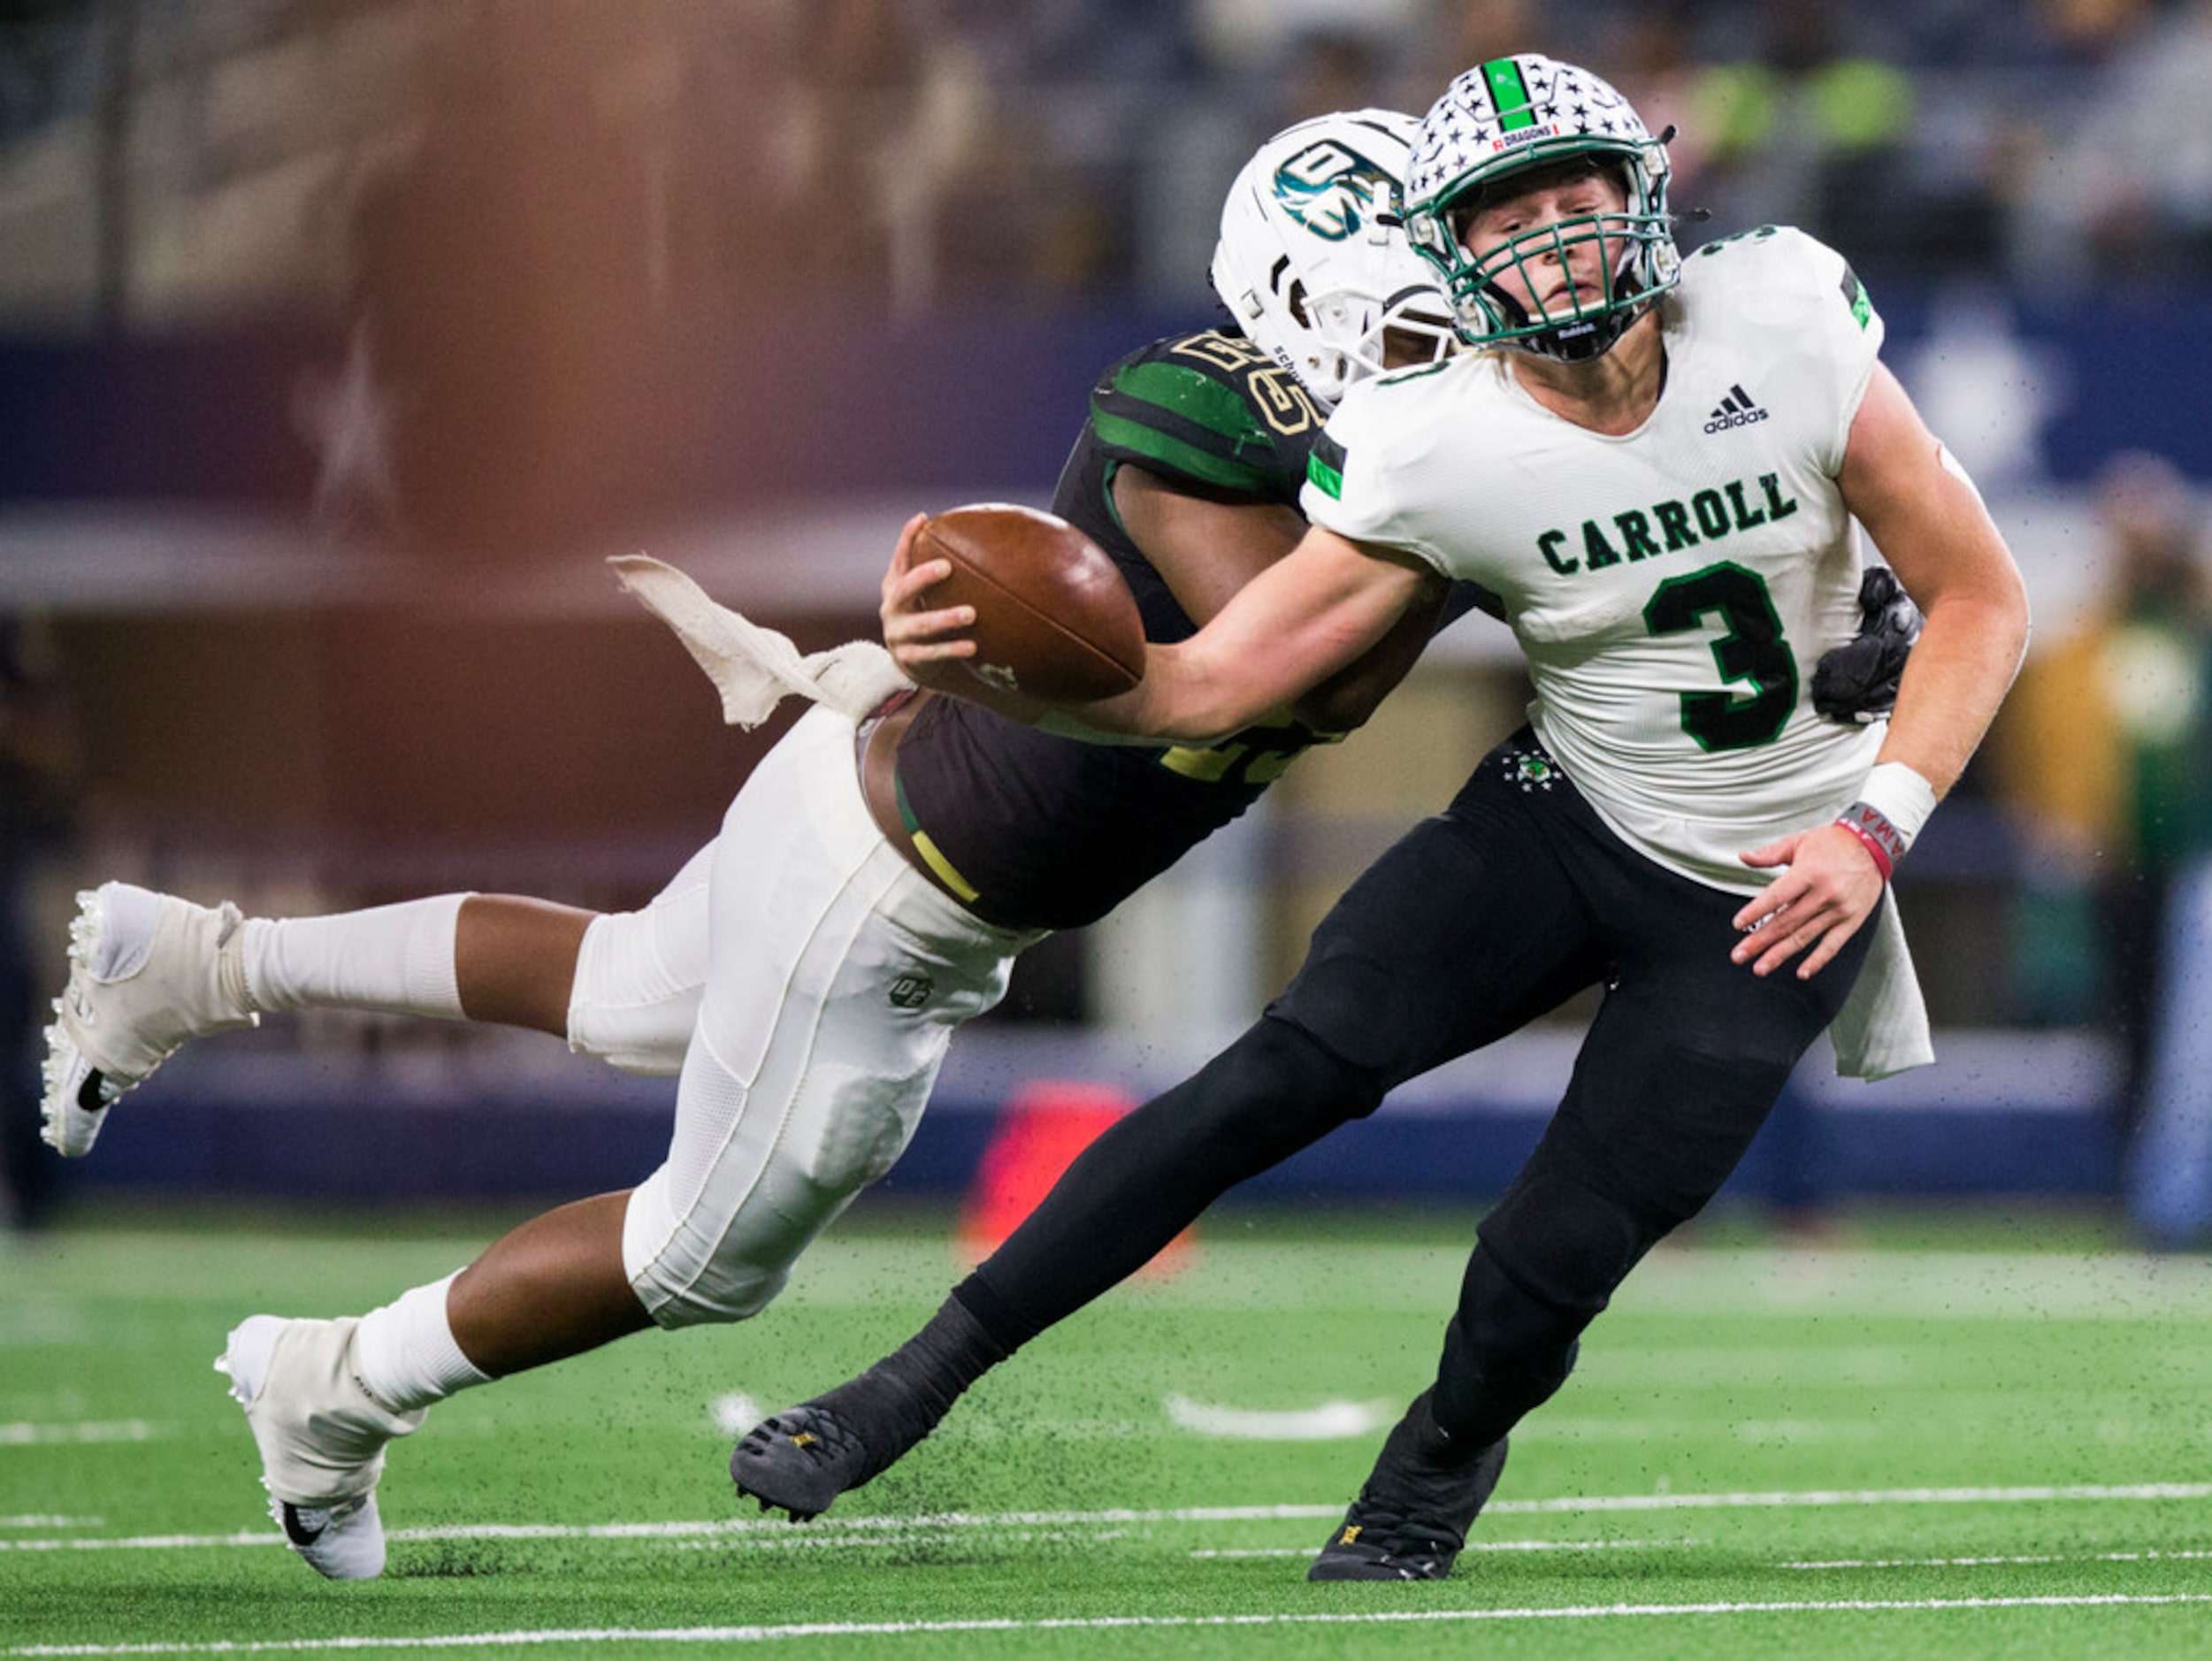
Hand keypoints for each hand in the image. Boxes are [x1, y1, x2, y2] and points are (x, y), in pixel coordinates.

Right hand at [879, 513, 977, 691]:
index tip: (923, 520)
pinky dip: (952, 649)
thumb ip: (939, 568)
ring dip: (945, 619)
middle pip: (904, 589)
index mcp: (894, 586)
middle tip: (947, 566)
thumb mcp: (925, 591)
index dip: (906, 539)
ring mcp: (897, 634)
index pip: (899, 559)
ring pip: (920, 625)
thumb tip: (980, 530)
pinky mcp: (908, 658)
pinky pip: (931, 654)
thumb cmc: (925, 613)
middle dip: (923, 577)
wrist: (912, 660)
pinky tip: (972, 646)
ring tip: (970, 614)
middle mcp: (891, 608)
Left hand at [1729, 822, 1887, 978]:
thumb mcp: (1799, 841)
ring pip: (1804, 936)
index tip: (1738, 924)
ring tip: (1760, 968)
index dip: (1756, 911)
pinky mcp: (1852, 921)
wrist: (1874, 845)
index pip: (1777, 896)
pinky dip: (1818, 960)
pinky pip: (1833, 945)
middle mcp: (1824, 894)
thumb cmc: (1833, 843)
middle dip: (1760, 940)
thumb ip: (1770, 853)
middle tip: (1739, 955)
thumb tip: (1744, 856)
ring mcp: (1839, 910)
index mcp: (1808, 873)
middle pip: (1786, 921)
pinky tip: (1802, 973)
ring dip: (1780, 954)